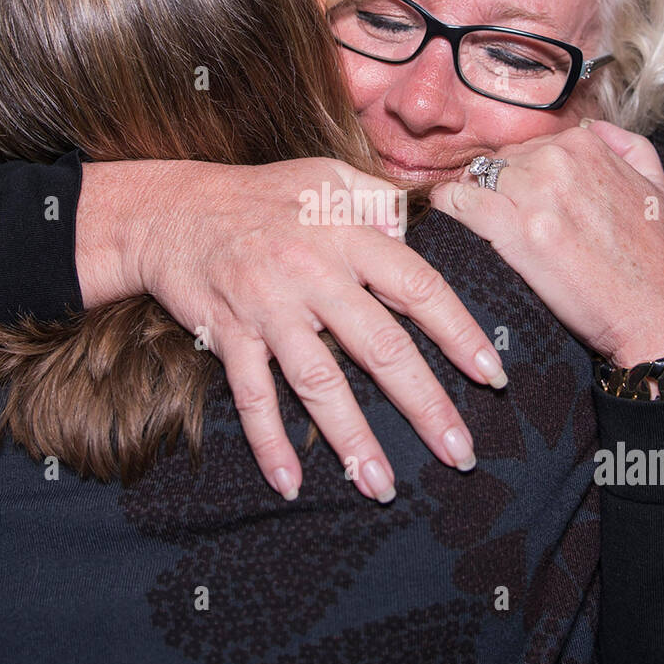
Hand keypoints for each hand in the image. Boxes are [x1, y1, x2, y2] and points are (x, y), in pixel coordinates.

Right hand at [94, 157, 505, 501]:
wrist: (171, 211)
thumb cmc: (261, 195)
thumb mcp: (327, 177)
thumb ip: (379, 203)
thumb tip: (418, 235)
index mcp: (345, 235)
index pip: (417, 286)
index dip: (459, 333)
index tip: (491, 375)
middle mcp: (312, 274)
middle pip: (380, 347)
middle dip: (424, 405)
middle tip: (460, 453)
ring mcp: (268, 308)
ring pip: (319, 383)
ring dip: (354, 440)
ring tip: (384, 487)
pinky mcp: (229, 335)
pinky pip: (252, 397)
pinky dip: (269, 442)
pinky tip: (291, 484)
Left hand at [430, 118, 663, 368]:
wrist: (653, 311)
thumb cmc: (655, 257)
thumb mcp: (656, 185)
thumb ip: (627, 145)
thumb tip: (594, 128)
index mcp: (584, 145)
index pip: (529, 147)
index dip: (520, 176)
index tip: (518, 200)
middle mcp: (556, 160)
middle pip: (500, 162)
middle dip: (497, 187)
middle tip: (501, 219)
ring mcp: (532, 192)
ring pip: (477, 179)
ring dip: (471, 199)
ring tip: (473, 224)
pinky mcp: (512, 230)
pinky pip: (459, 203)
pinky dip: (448, 208)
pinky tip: (447, 219)